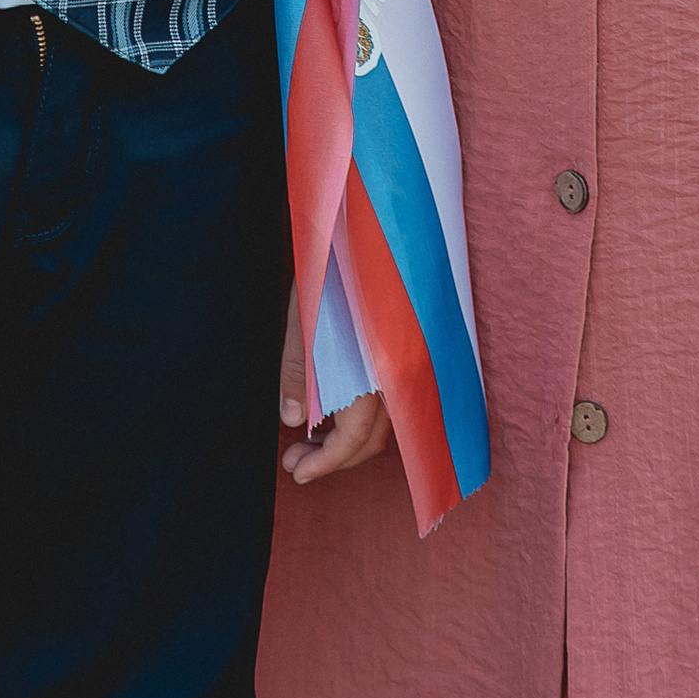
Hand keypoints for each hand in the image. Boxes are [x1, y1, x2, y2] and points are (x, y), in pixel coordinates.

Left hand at [277, 281, 393, 488]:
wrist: (364, 224)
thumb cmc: (331, 269)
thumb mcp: (305, 320)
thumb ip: (299, 374)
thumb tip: (292, 420)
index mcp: (374, 367)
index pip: (355, 438)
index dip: (326, 463)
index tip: (296, 473)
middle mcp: (399, 371)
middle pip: (373, 440)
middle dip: (333, 459)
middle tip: (293, 461)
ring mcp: (406, 361)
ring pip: (384, 424)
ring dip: (347, 442)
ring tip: (307, 441)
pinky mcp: (405, 351)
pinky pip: (389, 403)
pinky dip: (363, 419)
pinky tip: (333, 415)